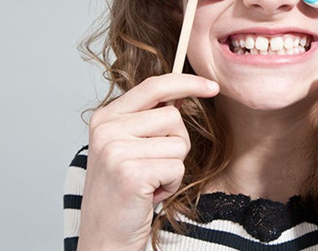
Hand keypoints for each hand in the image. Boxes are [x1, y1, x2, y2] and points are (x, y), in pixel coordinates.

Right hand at [77, 74, 218, 250]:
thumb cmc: (122, 193)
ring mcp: (116, 150)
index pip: (154, 86)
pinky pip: (177, 166)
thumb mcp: (127, 147)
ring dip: (173, 167)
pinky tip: (150, 194)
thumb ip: (148, 120)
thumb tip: (183, 94)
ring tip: (149, 182)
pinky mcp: (130, 172)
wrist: (104, 236)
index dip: (187, 83)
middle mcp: (106, 129)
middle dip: (176, 144)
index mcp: (105, 117)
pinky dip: (172, 183)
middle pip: (173, 117)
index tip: (212, 86)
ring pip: (179, 143)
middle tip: (153, 166)